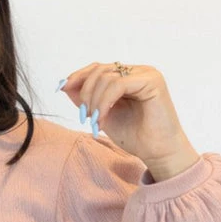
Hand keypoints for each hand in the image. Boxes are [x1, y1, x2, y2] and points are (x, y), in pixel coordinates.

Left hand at [57, 62, 197, 173]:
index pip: (98, 68)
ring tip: (95, 122)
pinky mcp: (152, 81)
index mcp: (128, 77)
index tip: (62, 88)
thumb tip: (65, 84)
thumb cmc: (135, 137)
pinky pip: (118, 84)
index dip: (79, 76)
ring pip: (107, 77)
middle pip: (100, 70)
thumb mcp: (102, 115)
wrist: (158, 153)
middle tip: (85, 117)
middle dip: (85, 92)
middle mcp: (138, 71)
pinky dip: (104, 102)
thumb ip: (86, 99)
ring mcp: (146, 74)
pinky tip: (102, 119)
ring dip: (94, 101)